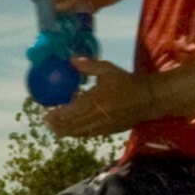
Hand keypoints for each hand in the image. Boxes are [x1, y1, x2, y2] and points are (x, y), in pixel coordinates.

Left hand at [41, 58, 158, 136]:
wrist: (148, 98)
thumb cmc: (126, 81)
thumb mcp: (107, 69)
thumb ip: (87, 65)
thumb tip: (70, 59)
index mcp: (95, 100)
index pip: (71, 111)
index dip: (57, 115)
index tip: (46, 113)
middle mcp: (97, 116)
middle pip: (72, 125)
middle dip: (57, 125)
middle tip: (46, 122)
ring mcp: (102, 126)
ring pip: (79, 132)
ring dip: (65, 131)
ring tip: (55, 129)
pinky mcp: (108, 131)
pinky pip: (88, 135)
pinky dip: (77, 133)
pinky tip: (71, 131)